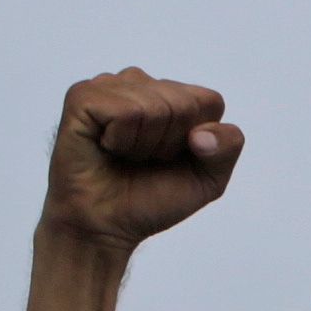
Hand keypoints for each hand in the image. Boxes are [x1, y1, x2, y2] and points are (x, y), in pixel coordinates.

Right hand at [42, 69, 242, 250]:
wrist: (106, 226)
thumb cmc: (149, 199)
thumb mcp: (208, 179)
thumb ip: (227, 147)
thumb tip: (202, 134)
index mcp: (171, 94)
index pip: (209, 101)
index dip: (196, 140)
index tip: (169, 158)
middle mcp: (140, 83)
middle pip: (183, 103)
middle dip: (168, 144)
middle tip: (141, 159)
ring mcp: (110, 86)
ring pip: (154, 106)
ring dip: (142, 145)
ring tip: (122, 155)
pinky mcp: (83, 97)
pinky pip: (125, 112)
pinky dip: (120, 140)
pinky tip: (105, 147)